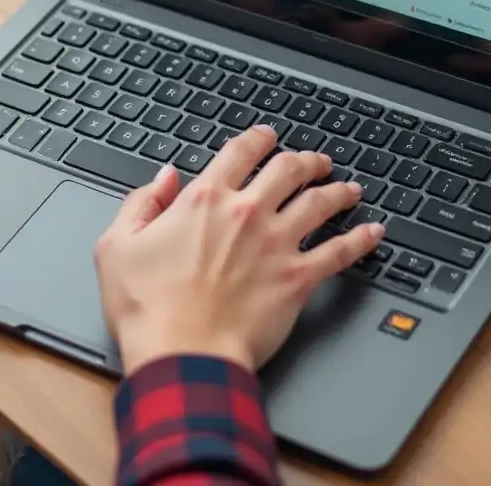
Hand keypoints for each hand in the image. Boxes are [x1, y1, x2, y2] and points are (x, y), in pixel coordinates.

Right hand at [94, 124, 385, 373]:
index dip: (258, 139)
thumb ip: (141, 203)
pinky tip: (373, 232)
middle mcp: (247, 213)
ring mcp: (278, 244)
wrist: (183, 353)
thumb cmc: (148, 307)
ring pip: (320, 202)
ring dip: (337, 190)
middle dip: (305, 159)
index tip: (267, 136)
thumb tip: (163, 178)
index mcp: (205, 199)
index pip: (240, 151)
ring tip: (348, 187)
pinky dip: (360, 239)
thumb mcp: (117, 244)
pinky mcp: (298, 279)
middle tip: (315, 159)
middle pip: (288, 169)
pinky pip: (340, 252)